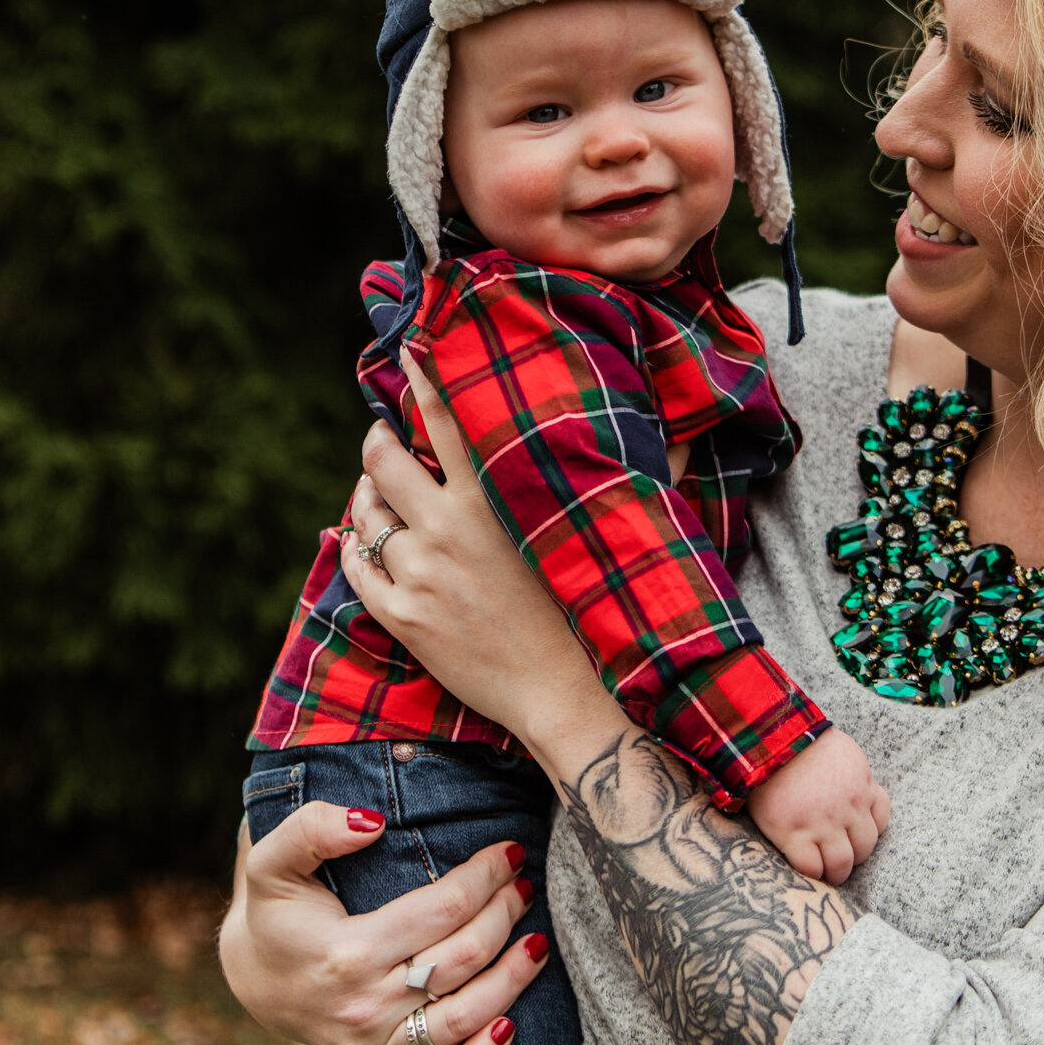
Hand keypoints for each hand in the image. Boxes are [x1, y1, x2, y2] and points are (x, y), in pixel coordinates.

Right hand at [217, 802, 549, 1044]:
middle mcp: (363, 1007)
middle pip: (463, 957)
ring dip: (514, 978)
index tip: (509, 852)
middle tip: (525, 885)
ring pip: (466, 1016)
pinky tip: (509, 1025)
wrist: (256, 978)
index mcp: (345, 952)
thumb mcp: (273, 860)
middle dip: (506, 914)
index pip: (441, 910)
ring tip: (538, 940)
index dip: (485, 877)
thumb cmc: (277, 912)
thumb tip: (371, 822)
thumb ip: (311, 828)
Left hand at [336, 348, 613, 750]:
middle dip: (378, 440)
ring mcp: (420, 574)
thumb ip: (650, 474)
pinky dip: (353, 547)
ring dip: (365, 496)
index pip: (447, 417)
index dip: (424, 376)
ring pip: (364, 514)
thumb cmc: (599, 611)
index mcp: (497, 496)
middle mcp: (448, 528)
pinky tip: (362, 540)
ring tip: (374, 491)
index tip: (411, 347)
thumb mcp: (621, 533)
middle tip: (383, 435)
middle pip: (384, 461)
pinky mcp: (402, 618)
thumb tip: (690, 431)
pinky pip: (356, 569)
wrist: (570, 698)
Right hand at [744, 728, 892, 884]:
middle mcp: (847, 809)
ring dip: (836, 872)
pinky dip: (811, 872)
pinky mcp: (792, 834)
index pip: (880, 820)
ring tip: (826, 872)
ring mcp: (821, 824)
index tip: (855, 837)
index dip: (867, 832)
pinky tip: (804, 866)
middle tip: (840, 859)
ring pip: (841, 864)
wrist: (769, 741)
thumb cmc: (802, 741)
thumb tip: (863, 792)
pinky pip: (810, 867)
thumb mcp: (844, 752)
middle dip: (855, 857)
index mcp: (861, 787)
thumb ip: (857, 775)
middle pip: (864, 847)